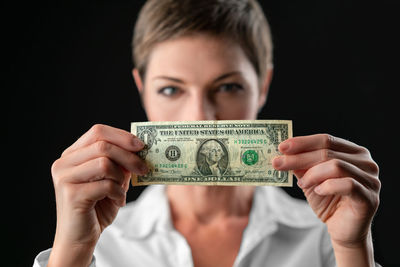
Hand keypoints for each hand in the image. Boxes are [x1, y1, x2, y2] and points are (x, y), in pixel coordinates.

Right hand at [48, 124, 147, 266]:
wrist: (79, 239)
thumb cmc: (97, 208)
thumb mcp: (112, 180)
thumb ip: (120, 164)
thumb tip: (140, 149)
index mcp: (72, 155)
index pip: (98, 132)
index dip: (122, 136)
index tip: (142, 145)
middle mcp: (64, 163)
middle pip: (102, 145)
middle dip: (128, 155)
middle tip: (144, 167)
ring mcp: (65, 178)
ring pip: (104, 163)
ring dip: (120, 177)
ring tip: (121, 190)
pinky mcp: (71, 194)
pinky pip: (105, 185)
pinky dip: (117, 193)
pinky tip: (117, 201)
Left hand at [273, 134, 379, 249]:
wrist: (343, 230)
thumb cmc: (328, 201)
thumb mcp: (310, 179)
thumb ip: (302, 165)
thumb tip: (283, 152)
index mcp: (354, 152)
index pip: (326, 140)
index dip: (302, 142)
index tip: (281, 146)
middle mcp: (366, 162)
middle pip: (327, 152)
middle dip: (299, 158)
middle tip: (278, 163)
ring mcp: (371, 180)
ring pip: (336, 165)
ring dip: (312, 174)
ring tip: (302, 184)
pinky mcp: (369, 198)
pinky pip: (347, 184)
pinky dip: (328, 186)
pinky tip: (318, 191)